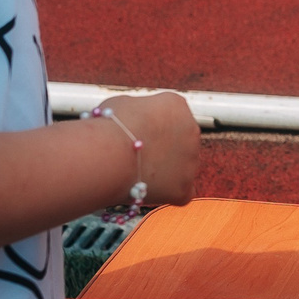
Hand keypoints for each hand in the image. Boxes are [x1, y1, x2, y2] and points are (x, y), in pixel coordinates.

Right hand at [100, 91, 201, 205]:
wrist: (107, 156)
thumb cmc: (108, 128)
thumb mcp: (122, 105)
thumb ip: (137, 113)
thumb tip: (132, 121)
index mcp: (176, 105)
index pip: (171, 114)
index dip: (151, 126)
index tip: (135, 134)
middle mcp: (191, 130)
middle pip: (180, 141)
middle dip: (161, 148)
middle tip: (137, 157)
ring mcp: (191, 160)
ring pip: (181, 166)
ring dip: (164, 170)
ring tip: (136, 173)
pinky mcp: (184, 187)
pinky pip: (180, 192)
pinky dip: (167, 193)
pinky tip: (147, 189)